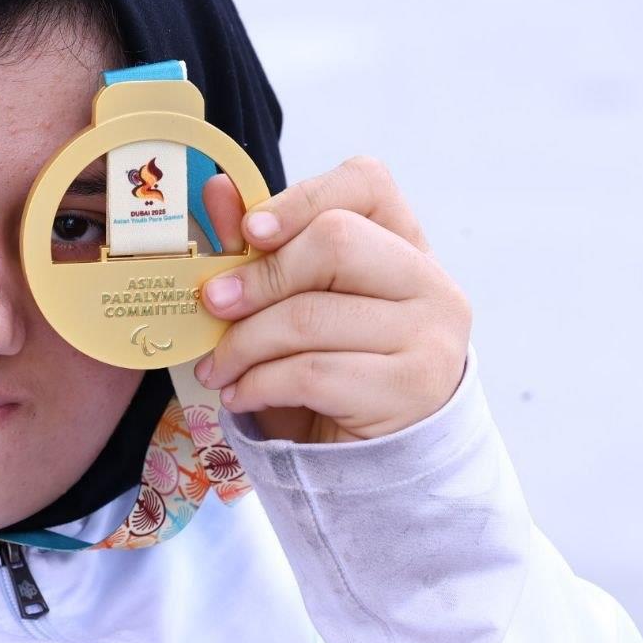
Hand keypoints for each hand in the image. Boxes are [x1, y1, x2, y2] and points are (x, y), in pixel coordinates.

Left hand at [194, 156, 471, 443]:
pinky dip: (258, 383)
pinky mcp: (411, 388)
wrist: (374, 459)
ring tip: (216, 367)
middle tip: (212, 305)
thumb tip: (216, 190)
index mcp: (403, 242)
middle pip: (334, 242)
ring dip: (243, 344)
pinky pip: (311, 371)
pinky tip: (239, 394)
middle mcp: (429, 282)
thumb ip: (258, 245)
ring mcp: (430, 335)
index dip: (302, 197)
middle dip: (258, 277)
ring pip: (311, 314)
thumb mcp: (292, 302)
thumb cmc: (330, 366)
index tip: (251, 231)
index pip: (367, 183)